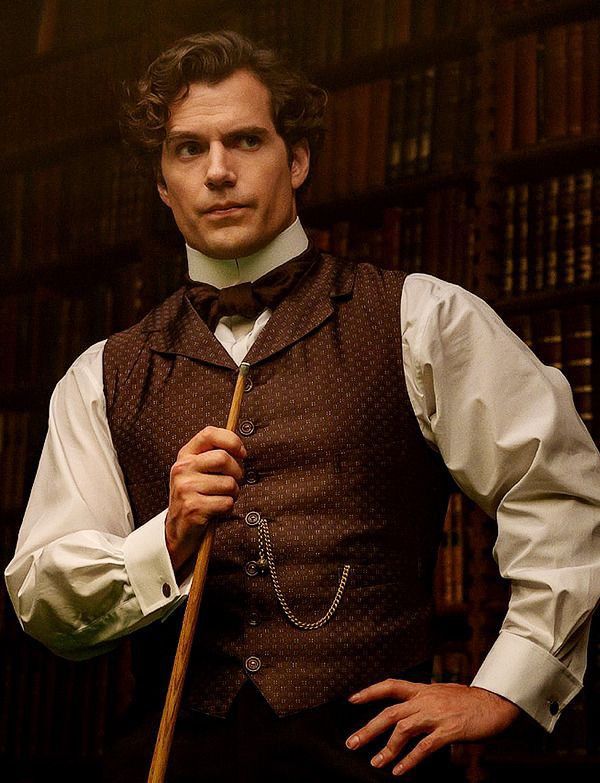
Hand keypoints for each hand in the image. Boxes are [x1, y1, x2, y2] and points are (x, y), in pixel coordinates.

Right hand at [166, 426, 246, 571]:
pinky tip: (216, 510)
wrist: (179, 530)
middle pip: (223, 458)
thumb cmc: (196, 497)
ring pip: (229, 483)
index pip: (209, 433)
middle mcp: (182, 469)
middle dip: (237, 473)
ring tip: (221, 498)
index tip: (241, 453)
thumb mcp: (199, 471)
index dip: (231, 440)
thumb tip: (241, 451)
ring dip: (233, 494)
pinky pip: (226, 502)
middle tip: (233, 483)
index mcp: (185, 456)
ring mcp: (185, 488)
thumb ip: (214, 456)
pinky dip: (227, 508)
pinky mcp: (193, 507)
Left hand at [345, 679, 519, 775]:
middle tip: (352, 743)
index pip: (390, 685)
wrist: (495, 703)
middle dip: (369, 729)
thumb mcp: (443, 694)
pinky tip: (400, 770)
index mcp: (422, 689)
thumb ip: (426, 701)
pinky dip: (410, 759)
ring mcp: (436, 714)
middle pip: (390, 712)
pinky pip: (424, 747)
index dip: (370, 691)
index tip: (352, 699)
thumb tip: (412, 710)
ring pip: (403, 730)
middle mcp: (425, 699)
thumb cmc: (470, 701)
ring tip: (376, 763)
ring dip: (387, 748)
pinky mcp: (448, 730)